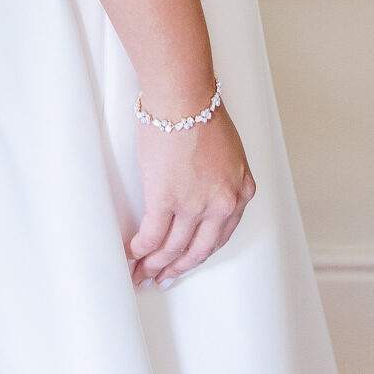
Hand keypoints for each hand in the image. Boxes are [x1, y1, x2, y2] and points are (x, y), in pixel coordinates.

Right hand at [128, 103, 254, 287]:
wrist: (184, 95)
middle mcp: (222, 205)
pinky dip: (142, 248)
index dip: (199, 253)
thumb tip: (202, 190)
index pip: (220, 236)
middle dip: (178, 268)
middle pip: (198, 249)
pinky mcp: (166, 198)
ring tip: (143, 272)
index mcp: (240, 193)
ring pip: (174, 248)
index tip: (186, 261)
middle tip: (162, 278)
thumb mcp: (229, 151)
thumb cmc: (202, 110)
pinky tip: (133, 253)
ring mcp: (194, 204)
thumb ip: (222, 177)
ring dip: (156, 264)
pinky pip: (153, 234)